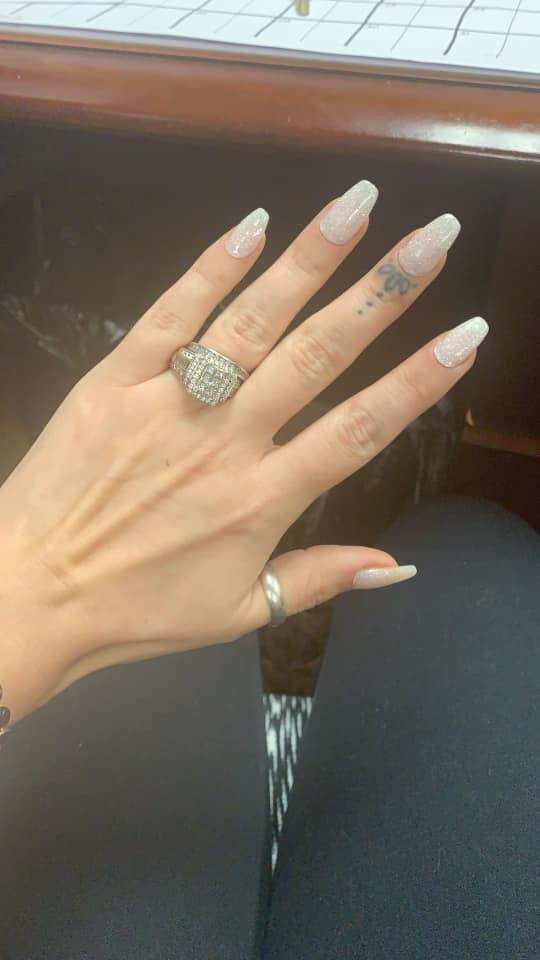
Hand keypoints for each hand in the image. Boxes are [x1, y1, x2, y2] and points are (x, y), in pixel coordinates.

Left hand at [0, 182, 487, 721]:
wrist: (29, 596)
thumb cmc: (135, 610)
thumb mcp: (238, 613)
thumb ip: (320, 580)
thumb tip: (399, 565)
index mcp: (261, 500)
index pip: (358, 430)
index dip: (418, 381)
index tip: (466, 333)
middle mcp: (224, 442)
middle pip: (318, 356)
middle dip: (383, 292)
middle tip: (432, 237)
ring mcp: (167, 404)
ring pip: (251, 322)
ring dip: (309, 260)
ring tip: (358, 206)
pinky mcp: (112, 381)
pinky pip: (167, 316)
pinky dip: (210, 269)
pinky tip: (252, 227)